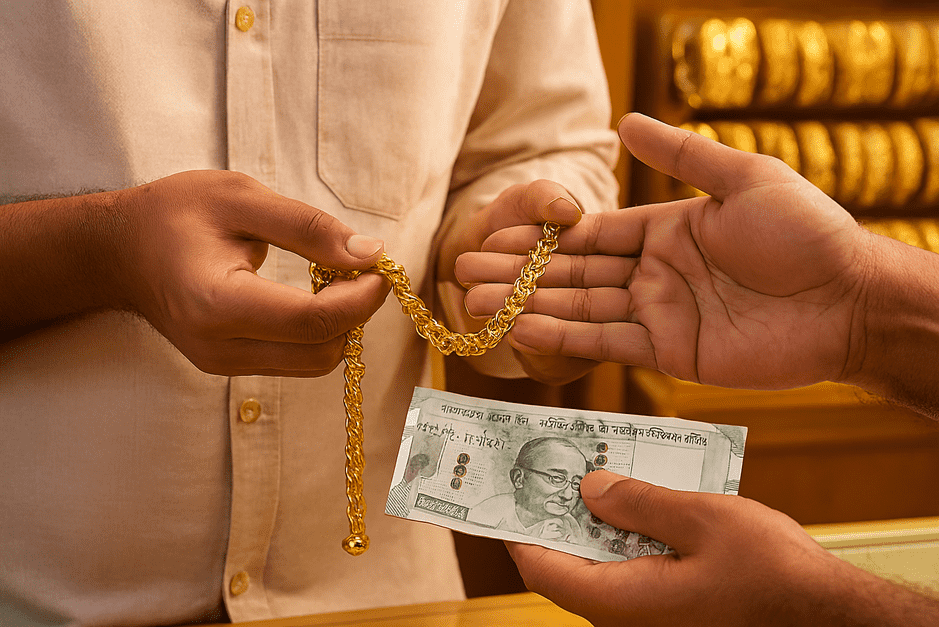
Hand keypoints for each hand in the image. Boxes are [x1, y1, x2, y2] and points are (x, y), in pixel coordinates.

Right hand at [116, 170, 387, 375]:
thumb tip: (370, 254)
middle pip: (320, 352)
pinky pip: (295, 361)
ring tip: (338, 278)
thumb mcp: (242, 198)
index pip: (311, 321)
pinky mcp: (230, 367)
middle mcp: (219, 347)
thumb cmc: (176, 214)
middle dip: (356, 313)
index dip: (360, 299)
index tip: (379, 266)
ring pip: (313, 364)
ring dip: (340, 326)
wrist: (120, 251)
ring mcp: (222, 364)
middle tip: (362, 268)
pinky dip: (319, 333)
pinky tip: (315, 296)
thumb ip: (308, 227)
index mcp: (217, 303)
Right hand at [458, 114, 872, 388]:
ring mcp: (659, 314)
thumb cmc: (806, 232)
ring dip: (527, 305)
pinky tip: (522, 328)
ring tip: (476, 303)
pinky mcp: (670, 353)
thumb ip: (680, 154)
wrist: (847, 299)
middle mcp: (654, 273)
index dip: (539, 235)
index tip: (493, 235)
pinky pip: (607, 343)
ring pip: (580, 307)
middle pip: (573, 272)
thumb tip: (624, 120)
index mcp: (664, 230)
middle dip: (519, 273)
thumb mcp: (743, 177)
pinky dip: (564, 337)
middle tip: (464, 273)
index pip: (588, 232)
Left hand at [507, 470, 937, 626]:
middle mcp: (627, 614)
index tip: (497, 490)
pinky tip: (636, 494)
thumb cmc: (775, 577)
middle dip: (553, 512)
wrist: (833, 619)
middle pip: (567, 561)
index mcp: (621, 600)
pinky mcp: (674, 606)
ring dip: (591, 518)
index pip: (540, 565)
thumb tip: (589, 489)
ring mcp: (651, 612)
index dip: (513, 526)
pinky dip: (625, 531)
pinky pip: (632, 566)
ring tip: (587, 469)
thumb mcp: (702, 521)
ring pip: (601, 561)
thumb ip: (639, 502)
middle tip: (542, 465)